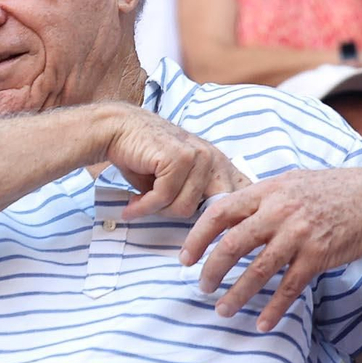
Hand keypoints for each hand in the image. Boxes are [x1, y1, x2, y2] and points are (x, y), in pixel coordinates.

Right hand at [99, 104, 250, 219]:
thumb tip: (212, 229)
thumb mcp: (180, 182)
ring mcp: (199, 156)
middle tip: (164, 220)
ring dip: (158, 210)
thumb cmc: (147, 161)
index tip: (210, 233)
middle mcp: (215, 159)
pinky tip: (131, 204)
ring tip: (142, 201)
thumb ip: (198, 198)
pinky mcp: (179, 157)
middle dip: (186, 220)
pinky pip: (164, 196)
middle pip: (213, 211)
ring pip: (185, 207)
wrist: (119, 129)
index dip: (229, 218)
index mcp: (221, 165)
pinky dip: (143, 205)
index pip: (242, 195)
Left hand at [178, 167, 361, 331]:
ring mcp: (299, 235)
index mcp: (268, 191)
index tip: (186, 257)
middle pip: (232, 245)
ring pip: (257, 271)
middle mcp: (280, 212)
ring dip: (236, 295)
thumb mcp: (291, 182)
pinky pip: (289, 287)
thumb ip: (261, 198)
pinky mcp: (317, 256)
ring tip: (223, 309)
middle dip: (212, 271)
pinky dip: (273, 308)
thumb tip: (227, 214)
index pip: (220, 212)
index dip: (197, 237)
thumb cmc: (330, 191)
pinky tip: (262, 323)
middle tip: (202, 287)